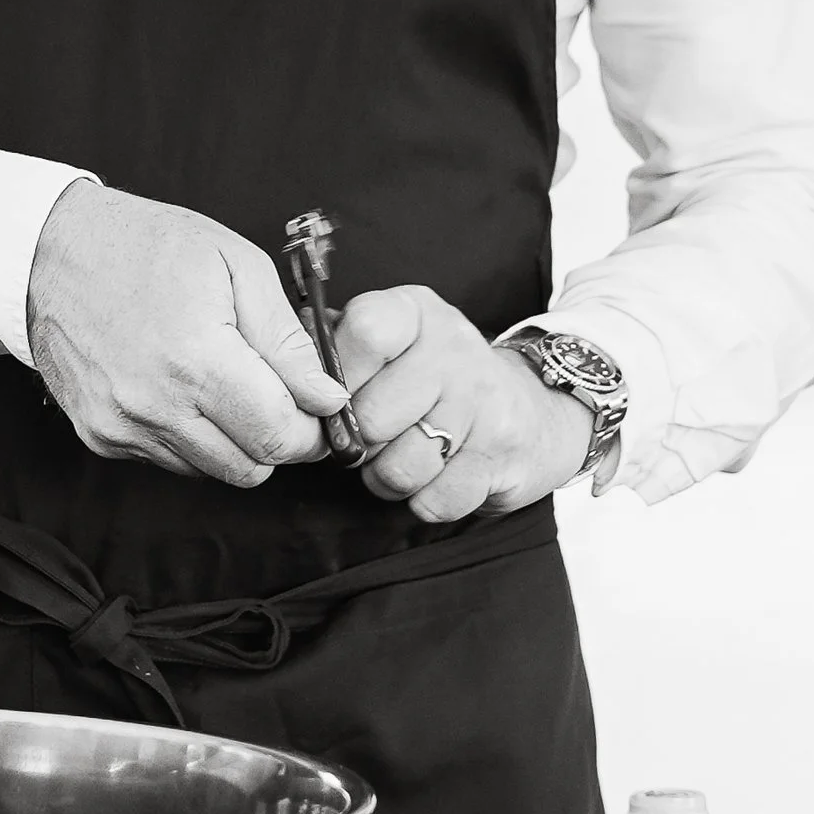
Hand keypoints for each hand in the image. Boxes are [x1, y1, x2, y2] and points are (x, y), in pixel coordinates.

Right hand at [27, 185, 345, 485]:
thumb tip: (325, 394)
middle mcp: (155, 406)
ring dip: (234, 440)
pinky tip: (184, 388)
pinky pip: (169, 461)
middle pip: (249, 468)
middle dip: (277, 438)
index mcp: (195, 360)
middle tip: (278, 394)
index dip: (312, 427)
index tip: (318, 405)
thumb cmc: (144, 246)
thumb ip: (286, 338)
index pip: (277, 435)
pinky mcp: (101, 437)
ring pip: (212, 471)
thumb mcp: (236, 264)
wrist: (51, 252)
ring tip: (226, 383)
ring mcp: (122, 428)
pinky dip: (192, 437)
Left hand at [335, 288, 591, 524]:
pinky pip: (436, 500)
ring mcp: (484, 401)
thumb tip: (283, 360)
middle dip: (361, 444)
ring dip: (388, 479)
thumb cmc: (436, 380)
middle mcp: (455, 348)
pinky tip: (436, 478)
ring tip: (401, 459)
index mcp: (416, 312)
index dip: (338, 378)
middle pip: (374, 416)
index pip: (365, 332)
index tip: (336, 399)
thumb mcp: (392, 342)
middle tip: (373, 440)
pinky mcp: (503, 454)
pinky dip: (426, 501)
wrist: (530, 411)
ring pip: (402, 467)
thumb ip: (337, 343)